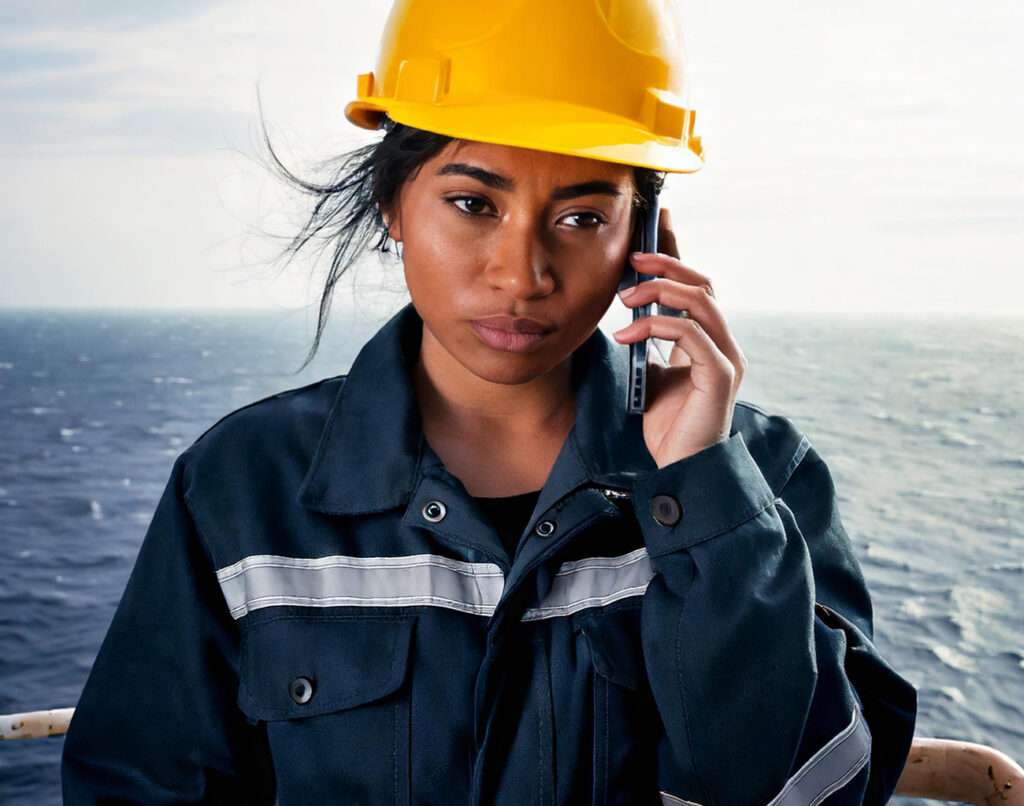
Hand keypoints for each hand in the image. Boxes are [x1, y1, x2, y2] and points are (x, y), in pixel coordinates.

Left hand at [612, 208, 746, 467]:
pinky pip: (691, 334)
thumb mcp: (653, 376)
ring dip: (658, 292)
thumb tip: (629, 317)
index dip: (677, 255)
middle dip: (667, 264)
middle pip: (702, 285)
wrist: (682, 470)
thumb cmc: (668, 427)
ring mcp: (726, 359)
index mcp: (710, 342)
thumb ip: (651, 347)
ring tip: (624, 298)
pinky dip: (656, 326)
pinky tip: (627, 335)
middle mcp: (724, 345)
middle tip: (632, 258)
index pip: (696, 286)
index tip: (657, 226)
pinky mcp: (721, 376)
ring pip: (700, 302)